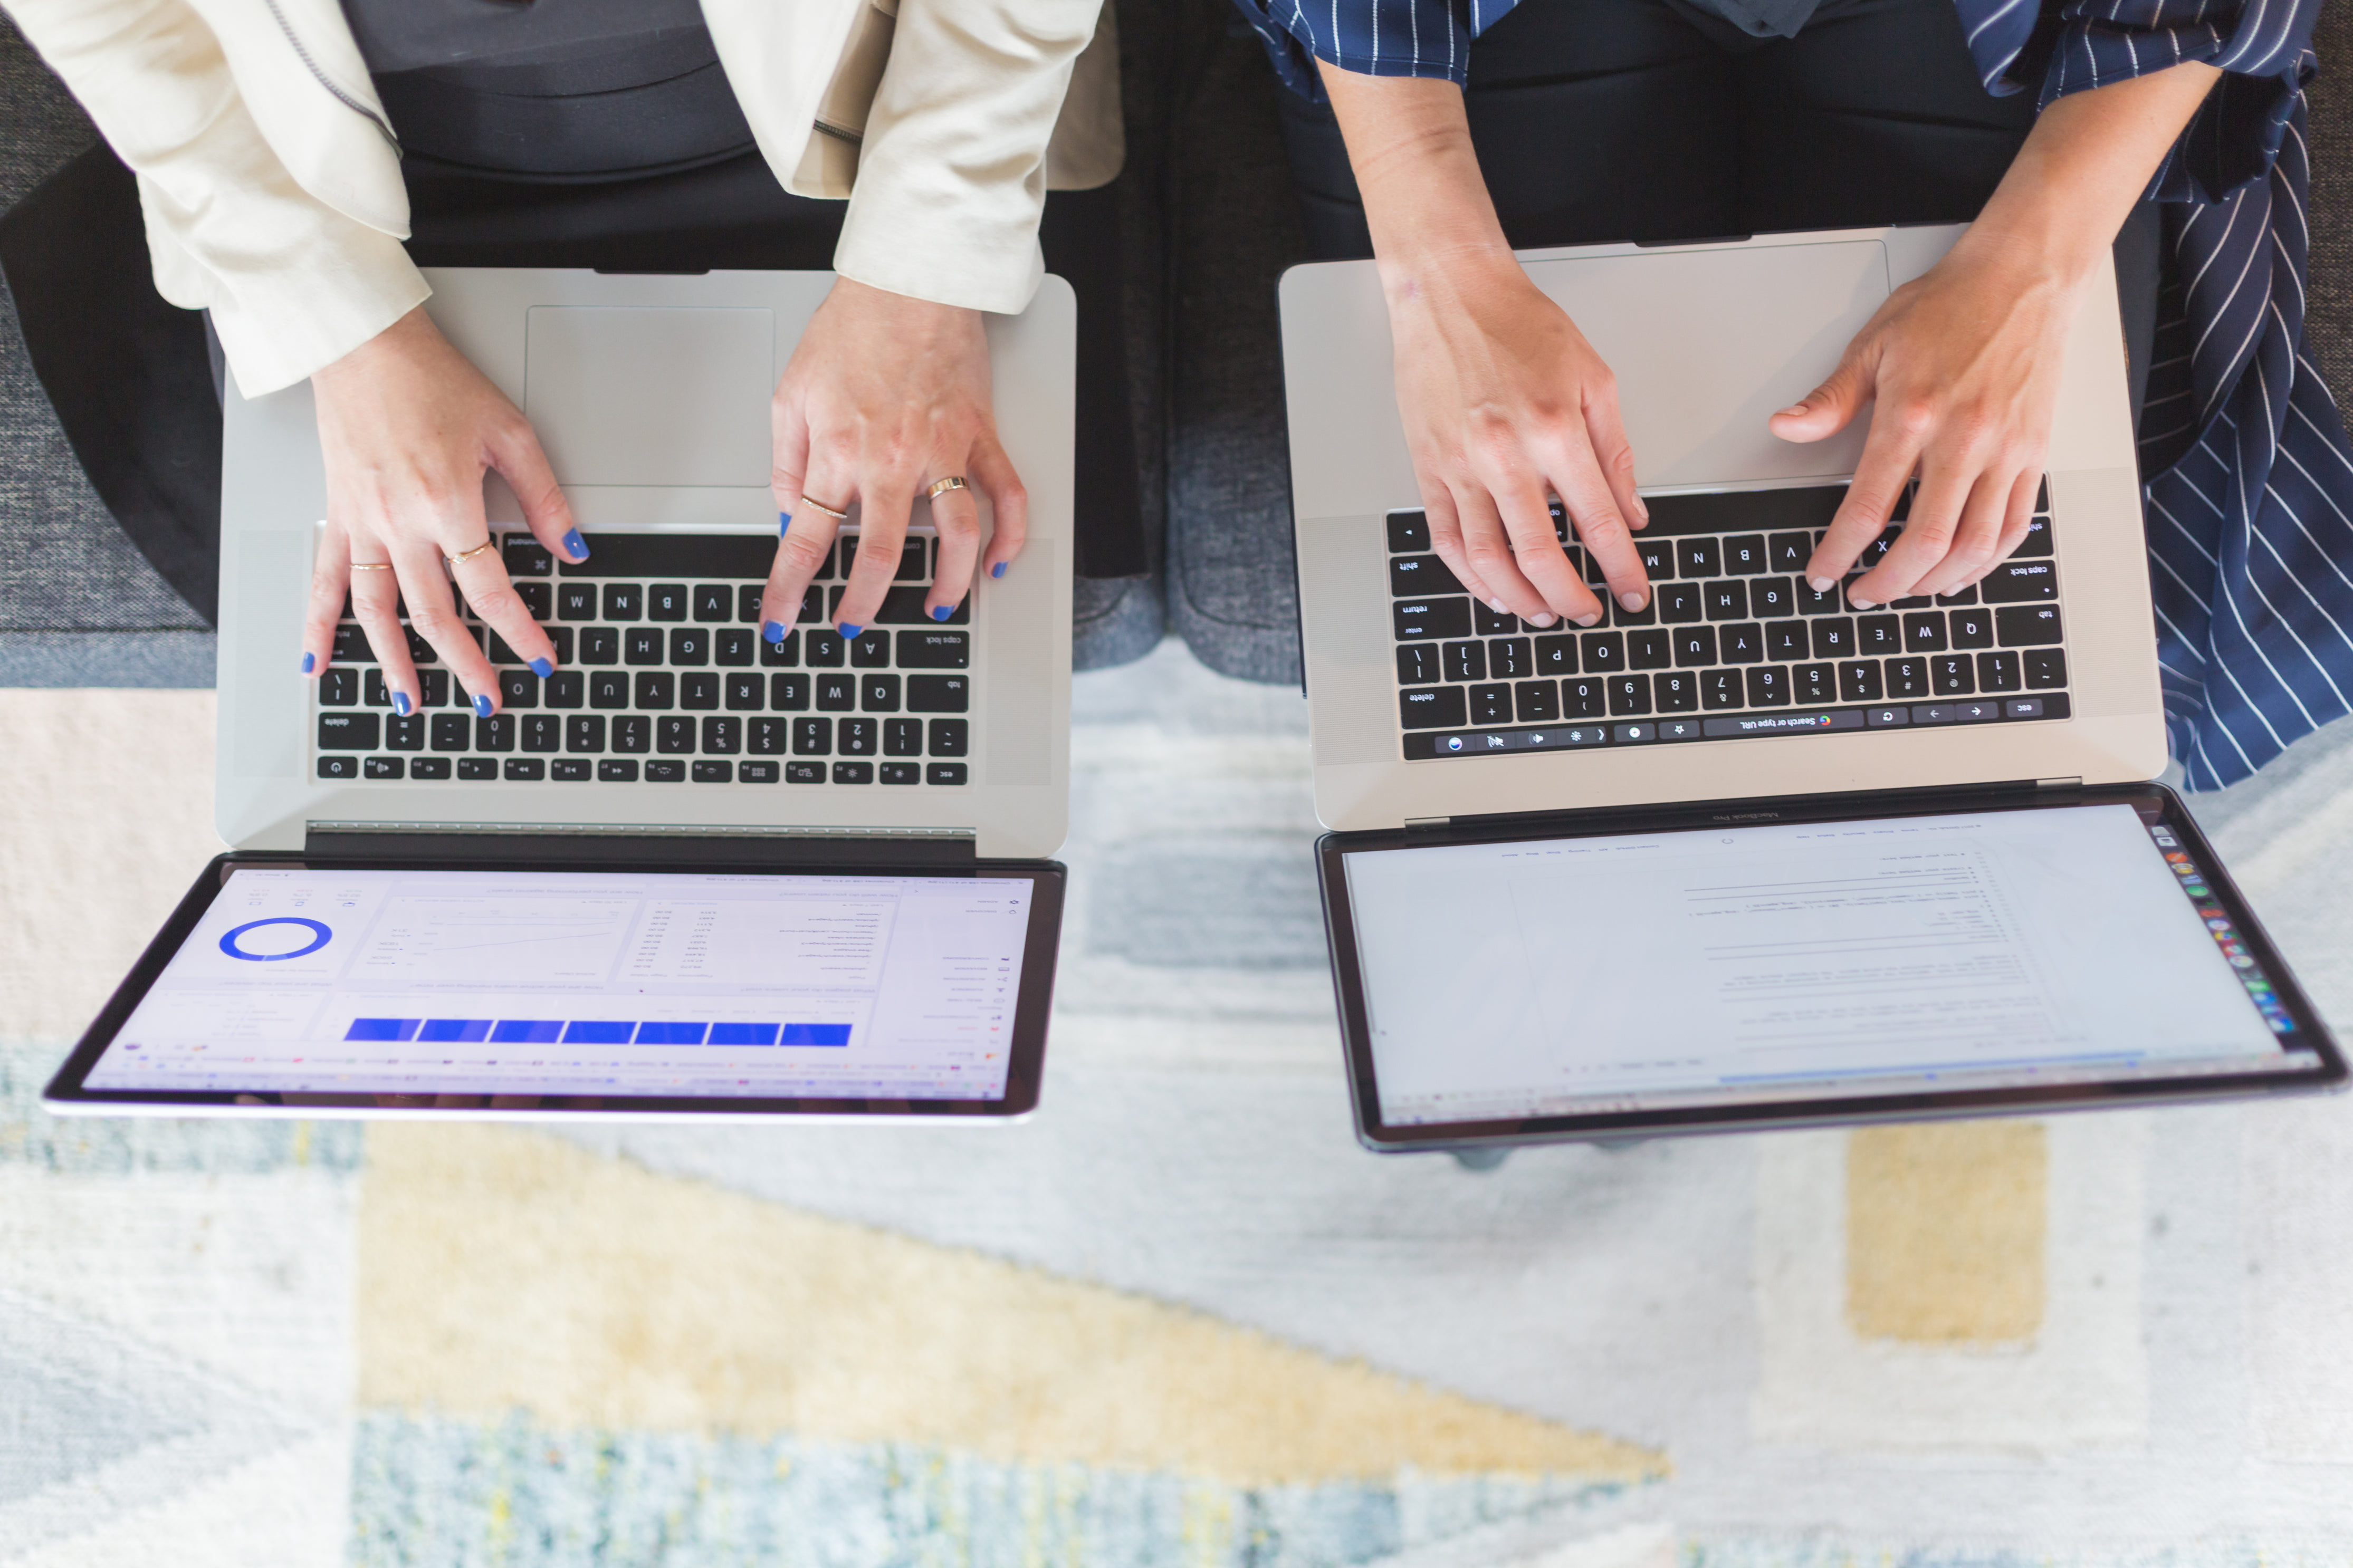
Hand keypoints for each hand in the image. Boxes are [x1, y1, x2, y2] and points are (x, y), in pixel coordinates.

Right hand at [303, 307, 583, 717]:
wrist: (364, 347)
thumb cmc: (433, 381)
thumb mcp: (510, 432)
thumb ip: (543, 498)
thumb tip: (571, 549)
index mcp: (446, 503)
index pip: (490, 588)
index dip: (519, 631)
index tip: (540, 658)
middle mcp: (399, 522)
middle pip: (435, 614)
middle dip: (465, 665)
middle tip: (489, 700)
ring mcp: (361, 523)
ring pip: (376, 611)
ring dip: (394, 663)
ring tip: (412, 704)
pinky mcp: (336, 515)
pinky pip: (323, 580)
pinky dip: (316, 625)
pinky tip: (318, 662)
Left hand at [761, 278, 1025, 644]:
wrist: (909, 281)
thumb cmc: (852, 329)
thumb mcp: (791, 393)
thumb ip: (786, 460)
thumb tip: (788, 513)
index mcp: (837, 450)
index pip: (805, 539)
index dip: (787, 590)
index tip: (780, 621)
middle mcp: (891, 460)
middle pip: (879, 555)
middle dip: (862, 605)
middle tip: (851, 628)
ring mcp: (942, 450)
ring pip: (955, 538)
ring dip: (946, 584)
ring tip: (937, 606)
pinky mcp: (980, 435)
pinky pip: (1006, 494)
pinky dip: (1009, 534)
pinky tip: (997, 562)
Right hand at [1314, 66, 1647, 627]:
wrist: (1451, 293)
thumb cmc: (1519, 326)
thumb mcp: (1594, 378)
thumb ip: (1615, 452)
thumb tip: (1632, 513)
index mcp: (1556, 429)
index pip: (1597, 521)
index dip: (1619, 568)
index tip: (1632, 594)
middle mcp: (1505, 453)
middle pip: (1539, 554)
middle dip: (1569, 597)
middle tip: (1587, 614)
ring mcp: (1460, 465)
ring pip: (1487, 559)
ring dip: (1519, 599)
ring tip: (1542, 613)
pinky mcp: (1428, 467)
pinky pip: (1446, 538)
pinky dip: (1470, 576)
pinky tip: (1493, 590)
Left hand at [1772, 239, 2071, 605]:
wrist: (2023, 278)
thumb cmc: (1950, 306)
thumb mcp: (1874, 344)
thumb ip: (1830, 398)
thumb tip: (1785, 427)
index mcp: (1913, 415)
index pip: (1868, 507)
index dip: (1840, 553)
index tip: (1823, 574)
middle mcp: (1964, 439)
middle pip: (1924, 541)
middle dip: (1887, 582)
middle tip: (1863, 594)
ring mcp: (2006, 450)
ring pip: (1973, 544)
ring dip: (1934, 581)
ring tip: (1906, 589)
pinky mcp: (2034, 452)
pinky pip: (2014, 525)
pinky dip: (1984, 561)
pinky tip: (1958, 572)